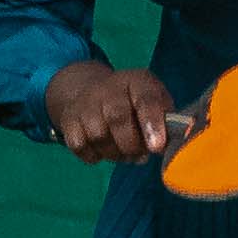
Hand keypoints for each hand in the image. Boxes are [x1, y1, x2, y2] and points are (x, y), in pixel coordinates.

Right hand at [42, 58, 178, 166]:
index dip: (152, 123)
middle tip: (140, 155)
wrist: (90, 91)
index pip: (146, 99)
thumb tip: (168, 148)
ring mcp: (86, 103)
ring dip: (114, 153)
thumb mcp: (155, 101)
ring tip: (123, 152)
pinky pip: (80, 146)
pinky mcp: (69, 120)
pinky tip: (103, 151)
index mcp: (137, 81)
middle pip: (117, 118)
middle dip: (131, 144)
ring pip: (98, 136)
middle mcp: (109, 88)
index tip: (156, 147)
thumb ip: (165, 122)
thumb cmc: (133, 103)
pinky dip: (94, 156)